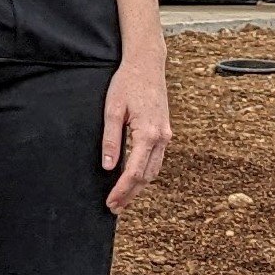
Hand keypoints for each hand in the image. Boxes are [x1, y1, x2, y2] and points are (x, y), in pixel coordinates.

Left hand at [101, 51, 170, 210]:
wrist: (147, 66)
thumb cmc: (126, 84)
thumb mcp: (112, 109)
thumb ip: (111, 139)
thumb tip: (108, 166)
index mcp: (149, 134)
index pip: (135, 171)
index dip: (122, 190)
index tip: (111, 202)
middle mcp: (162, 138)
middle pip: (147, 176)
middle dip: (130, 194)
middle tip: (114, 207)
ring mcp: (166, 136)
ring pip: (154, 170)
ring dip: (139, 186)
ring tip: (121, 198)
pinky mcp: (165, 133)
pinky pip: (156, 160)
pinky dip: (145, 173)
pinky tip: (133, 179)